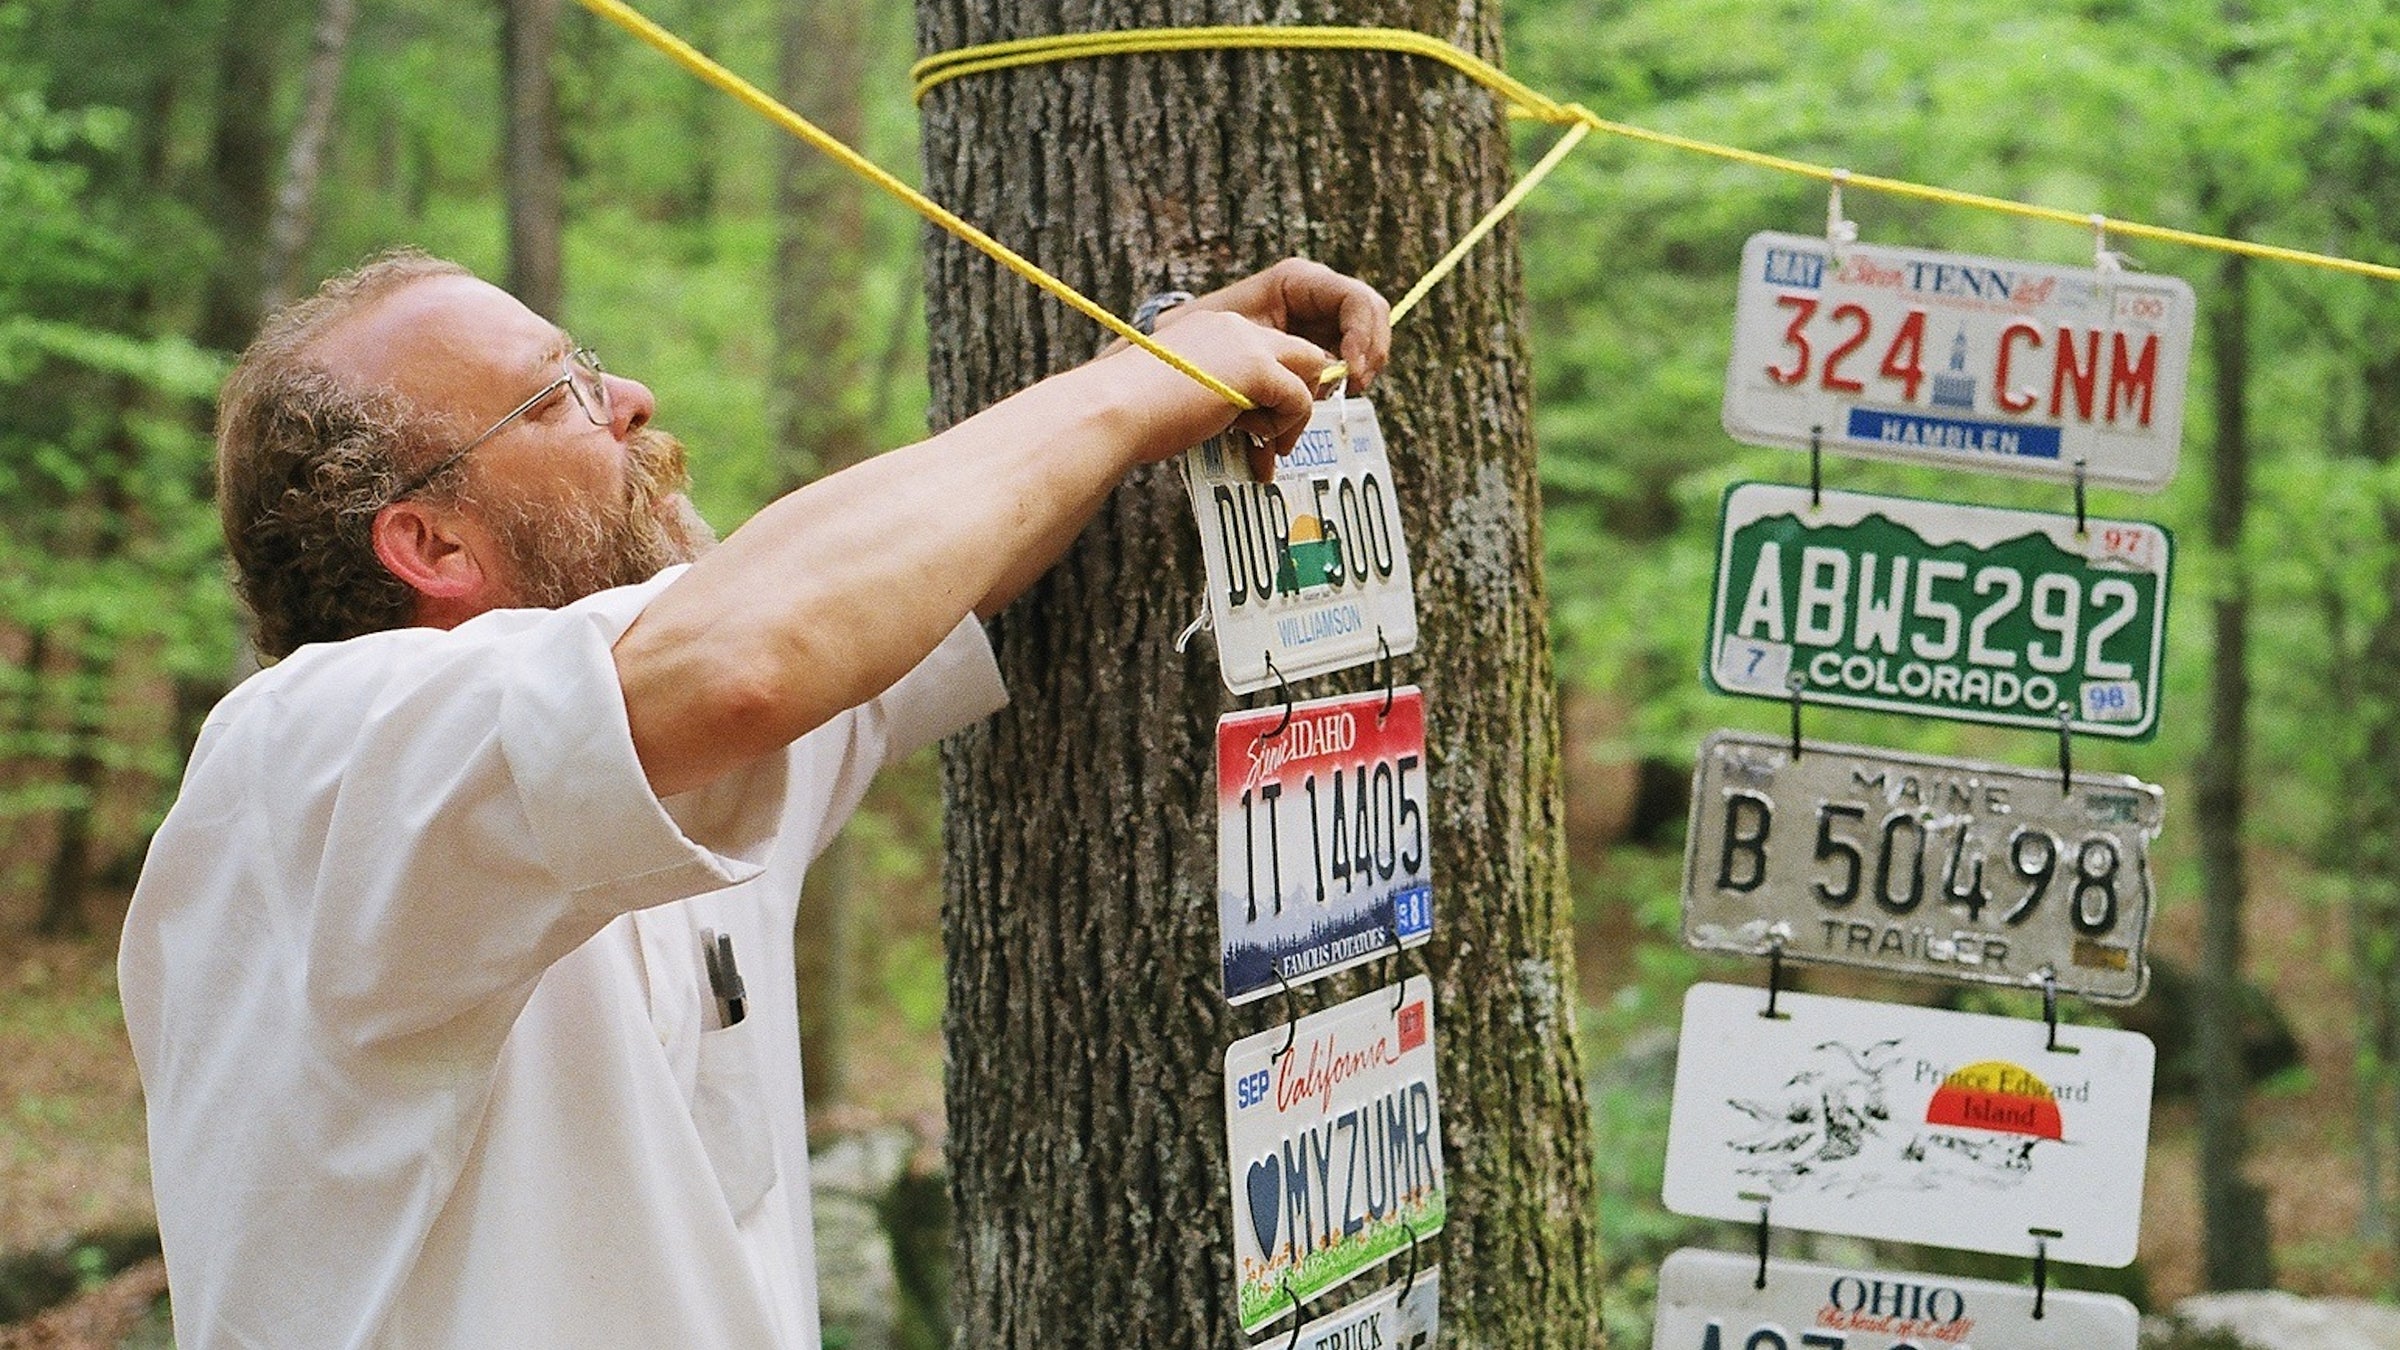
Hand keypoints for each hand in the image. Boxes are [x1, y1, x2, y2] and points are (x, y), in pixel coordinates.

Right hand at [1102, 259, 1392, 476]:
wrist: (1113, 408)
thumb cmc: (1131, 413)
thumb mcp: (1182, 392)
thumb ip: (1217, 394)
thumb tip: (1241, 422)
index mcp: (1212, 328)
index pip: (1270, 348)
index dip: (1276, 388)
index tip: (1261, 426)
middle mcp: (1234, 326)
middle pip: (1301, 353)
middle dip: (1298, 395)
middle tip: (1277, 438)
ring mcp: (1248, 344)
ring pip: (1310, 370)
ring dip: (1294, 414)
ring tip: (1266, 447)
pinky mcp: (1258, 368)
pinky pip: (1300, 398)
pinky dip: (1286, 426)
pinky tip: (1257, 444)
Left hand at [1180, 258, 1392, 397]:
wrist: (1184, 351)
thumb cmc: (1205, 335)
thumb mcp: (1241, 335)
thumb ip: (1281, 351)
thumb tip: (1325, 375)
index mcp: (1300, 280)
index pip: (1356, 300)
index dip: (1363, 335)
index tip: (1350, 372)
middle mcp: (1317, 294)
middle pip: (1372, 317)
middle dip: (1370, 354)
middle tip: (1355, 387)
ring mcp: (1321, 318)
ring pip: (1365, 341)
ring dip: (1360, 370)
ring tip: (1340, 395)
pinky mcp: (1318, 344)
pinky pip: (1346, 361)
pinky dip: (1341, 381)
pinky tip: (1322, 399)